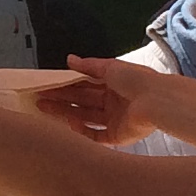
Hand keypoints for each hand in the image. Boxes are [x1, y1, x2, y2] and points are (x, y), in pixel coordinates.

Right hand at [41, 54, 167, 144]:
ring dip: (65, 113)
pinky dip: (81, 131)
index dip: (66, 85)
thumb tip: (69, 59)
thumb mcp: (110, 67)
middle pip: (81, 102)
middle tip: (38, 98)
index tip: (47, 85)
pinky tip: (68, 124)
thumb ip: (89, 66)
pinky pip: (95, 136)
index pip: (85, 85)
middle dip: (60, 99)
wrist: (157, 100)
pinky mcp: (117, 137)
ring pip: (84, 117)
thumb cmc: (137, 80)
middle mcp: (112, 103)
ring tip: (44, 109)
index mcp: (113, 85)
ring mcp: (114, 120)